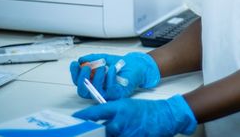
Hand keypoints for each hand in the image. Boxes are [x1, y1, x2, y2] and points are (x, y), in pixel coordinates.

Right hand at [70, 52, 160, 99]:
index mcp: (94, 82)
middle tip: (86, 68)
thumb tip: (82, 60)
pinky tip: (112, 68)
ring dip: (96, 78)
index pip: (79, 82)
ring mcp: (107, 93)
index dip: (75, 74)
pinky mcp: (117, 95)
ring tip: (101, 66)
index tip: (75, 64)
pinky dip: (109, 78)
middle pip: (83, 91)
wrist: (138, 66)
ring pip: (95, 92)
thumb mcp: (105, 58)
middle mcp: (99, 89)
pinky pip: (110, 89)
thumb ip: (93, 58)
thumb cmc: (123, 65)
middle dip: (82, 79)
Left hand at [73, 95, 196, 136]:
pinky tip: (126, 133)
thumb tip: (96, 121)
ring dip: (109, 135)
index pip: (94, 112)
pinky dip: (117, 136)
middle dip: (94, 133)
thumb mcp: (126, 106)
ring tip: (112, 130)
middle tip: (87, 132)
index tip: (74, 118)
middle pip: (99, 131)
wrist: (164, 116)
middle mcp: (120, 121)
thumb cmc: (145, 110)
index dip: (83, 116)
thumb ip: (111, 114)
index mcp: (118, 108)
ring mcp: (127, 132)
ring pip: (109, 136)